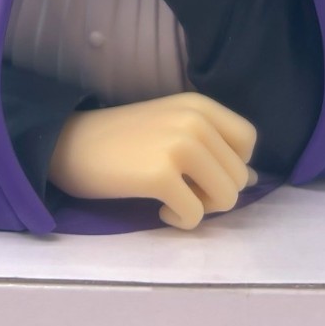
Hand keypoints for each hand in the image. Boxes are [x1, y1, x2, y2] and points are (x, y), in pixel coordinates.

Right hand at [48, 93, 257, 229]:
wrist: (70, 143)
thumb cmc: (122, 139)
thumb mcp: (172, 126)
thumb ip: (212, 146)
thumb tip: (255, 178)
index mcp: (199, 105)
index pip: (248, 140)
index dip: (233, 165)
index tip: (203, 172)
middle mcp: (194, 120)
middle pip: (239, 176)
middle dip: (216, 194)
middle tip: (182, 189)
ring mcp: (179, 145)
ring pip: (227, 197)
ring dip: (203, 208)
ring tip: (173, 197)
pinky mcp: (160, 174)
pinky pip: (196, 215)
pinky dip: (180, 220)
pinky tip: (159, 208)